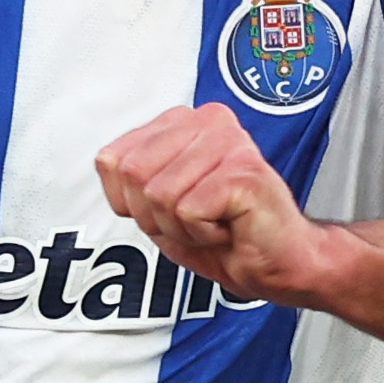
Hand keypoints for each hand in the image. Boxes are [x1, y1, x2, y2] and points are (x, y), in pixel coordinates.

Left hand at [93, 102, 341, 311]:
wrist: (276, 262)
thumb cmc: (224, 233)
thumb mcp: (158, 204)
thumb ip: (131, 176)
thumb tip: (107, 159)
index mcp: (183, 120)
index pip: (111, 159)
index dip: (130, 201)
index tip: (172, 208)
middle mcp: (207, 120)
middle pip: (133, 175)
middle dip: (154, 215)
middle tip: (195, 218)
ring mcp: (228, 143)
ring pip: (159, 195)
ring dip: (181, 227)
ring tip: (215, 221)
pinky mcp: (242, 171)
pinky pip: (188, 211)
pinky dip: (202, 234)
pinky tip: (229, 226)